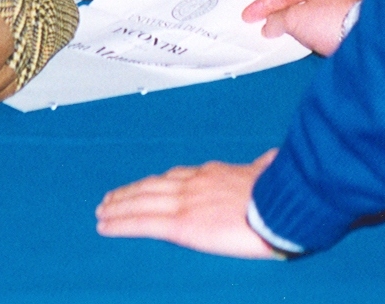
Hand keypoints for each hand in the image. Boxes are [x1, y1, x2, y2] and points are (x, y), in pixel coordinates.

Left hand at [95, 151, 277, 257]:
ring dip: (119, 206)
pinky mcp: (182, 224)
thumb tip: (273, 158)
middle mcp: (194, 184)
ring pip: (141, 202)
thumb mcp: (271, 171)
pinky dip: (121, 223)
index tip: (145, 185)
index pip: (176, 176)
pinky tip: (106, 226)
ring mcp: (185, 202)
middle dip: (130, 192)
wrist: (282, 207)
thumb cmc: (282, 195)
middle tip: (110, 198)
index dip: (157, 181)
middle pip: (151, 186)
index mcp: (214, 173)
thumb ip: (265, 165)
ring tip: (102, 211)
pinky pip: (143, 223)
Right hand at [243, 0, 360, 54]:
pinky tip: (301, 39)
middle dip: (279, 14)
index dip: (264, 4)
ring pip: (308, 14)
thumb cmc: (335, 21)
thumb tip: (271, 25)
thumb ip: (277, 19)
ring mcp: (341, 7)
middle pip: (297, 1)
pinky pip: (319, 26)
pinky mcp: (345, 24)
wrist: (362, 42)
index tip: (251, 14)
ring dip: (293, 24)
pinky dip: (306, 31)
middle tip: (263, 23)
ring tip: (279, 33)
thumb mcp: (294, 18)